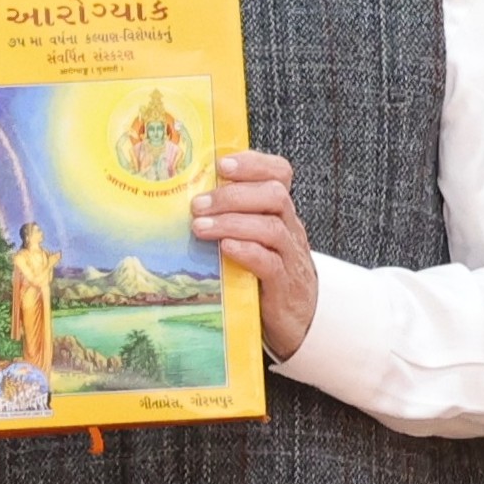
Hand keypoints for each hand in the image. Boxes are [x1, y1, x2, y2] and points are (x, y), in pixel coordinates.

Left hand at [192, 148, 320, 359]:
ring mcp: (290, 258)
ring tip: (201, 227)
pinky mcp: (284, 286)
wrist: (297, 320)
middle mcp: (290, 230)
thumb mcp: (254, 240)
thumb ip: (233, 219)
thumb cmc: (266, 276)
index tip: (221, 164)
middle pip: (274, 195)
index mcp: (280, 213)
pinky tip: (225, 248)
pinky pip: (270, 263)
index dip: (253, 163)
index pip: (279, 174)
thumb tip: (185, 199)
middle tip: (198, 204)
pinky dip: (247, 251)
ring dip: (232, 223)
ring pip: (272, 228)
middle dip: (233, 195)